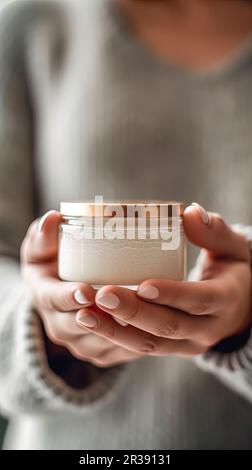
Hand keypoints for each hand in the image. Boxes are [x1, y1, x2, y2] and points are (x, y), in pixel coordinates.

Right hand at [21, 211, 141, 366]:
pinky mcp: (100, 352)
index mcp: (44, 295)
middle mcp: (59, 324)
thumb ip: (43, 235)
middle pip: (79, 326)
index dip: (69, 297)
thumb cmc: (53, 263)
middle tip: (125, 304)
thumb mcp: (41, 248)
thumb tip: (51, 219)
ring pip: (102, 343)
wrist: (62, 293)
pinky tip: (155, 330)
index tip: (87, 290)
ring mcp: (80, 342)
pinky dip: (134, 342)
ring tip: (147, 315)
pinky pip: (117, 353)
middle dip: (102, 317)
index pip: (53, 299)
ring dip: (122, 332)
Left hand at [76, 205, 251, 356]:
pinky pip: (141, 348)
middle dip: (134, 313)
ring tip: (85, 315)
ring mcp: (188, 344)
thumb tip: (190, 213)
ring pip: (150, 345)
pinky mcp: (171, 349)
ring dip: (116, 331)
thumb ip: (214, 231)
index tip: (143, 284)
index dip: (172, 294)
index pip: (200, 300)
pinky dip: (115, 338)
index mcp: (225, 300)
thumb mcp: (233, 249)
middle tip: (103, 294)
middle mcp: (207, 329)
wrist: (238, 308)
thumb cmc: (231, 271)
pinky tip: (90, 322)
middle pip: (169, 326)